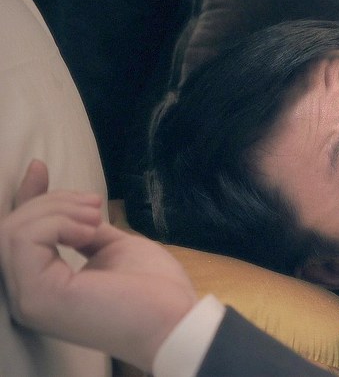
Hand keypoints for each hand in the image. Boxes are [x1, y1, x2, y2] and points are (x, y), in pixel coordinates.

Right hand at [0, 160, 197, 370]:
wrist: (174, 318)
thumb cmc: (152, 288)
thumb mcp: (112, 246)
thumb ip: (84, 229)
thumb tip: (72, 205)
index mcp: (45, 285)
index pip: (19, 236)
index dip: (27, 198)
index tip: (39, 167)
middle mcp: (28, 295)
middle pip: (13, 229)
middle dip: (52, 201)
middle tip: (95, 205)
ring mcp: (29, 298)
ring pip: (13, 231)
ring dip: (57, 210)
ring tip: (95, 218)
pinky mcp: (37, 296)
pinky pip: (22, 240)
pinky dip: (56, 223)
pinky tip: (88, 232)